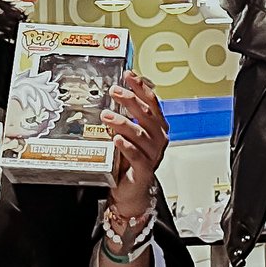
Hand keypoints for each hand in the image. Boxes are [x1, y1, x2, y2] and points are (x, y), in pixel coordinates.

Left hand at [101, 73, 167, 233]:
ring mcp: (152, 155)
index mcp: (157, 127)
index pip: (151, 102)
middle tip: (114, 92)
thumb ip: (125, 118)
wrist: (131, 191)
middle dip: (130, 101)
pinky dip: (126, 147)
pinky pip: (137, 156)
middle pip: (147, 115)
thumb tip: (113, 96)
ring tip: (107, 116)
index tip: (129, 75)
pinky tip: (116, 140)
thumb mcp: (129, 135)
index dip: (141, 87)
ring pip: (140, 134)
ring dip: (123, 123)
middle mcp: (158, 139)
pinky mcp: (144, 170)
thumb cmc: (129, 161)